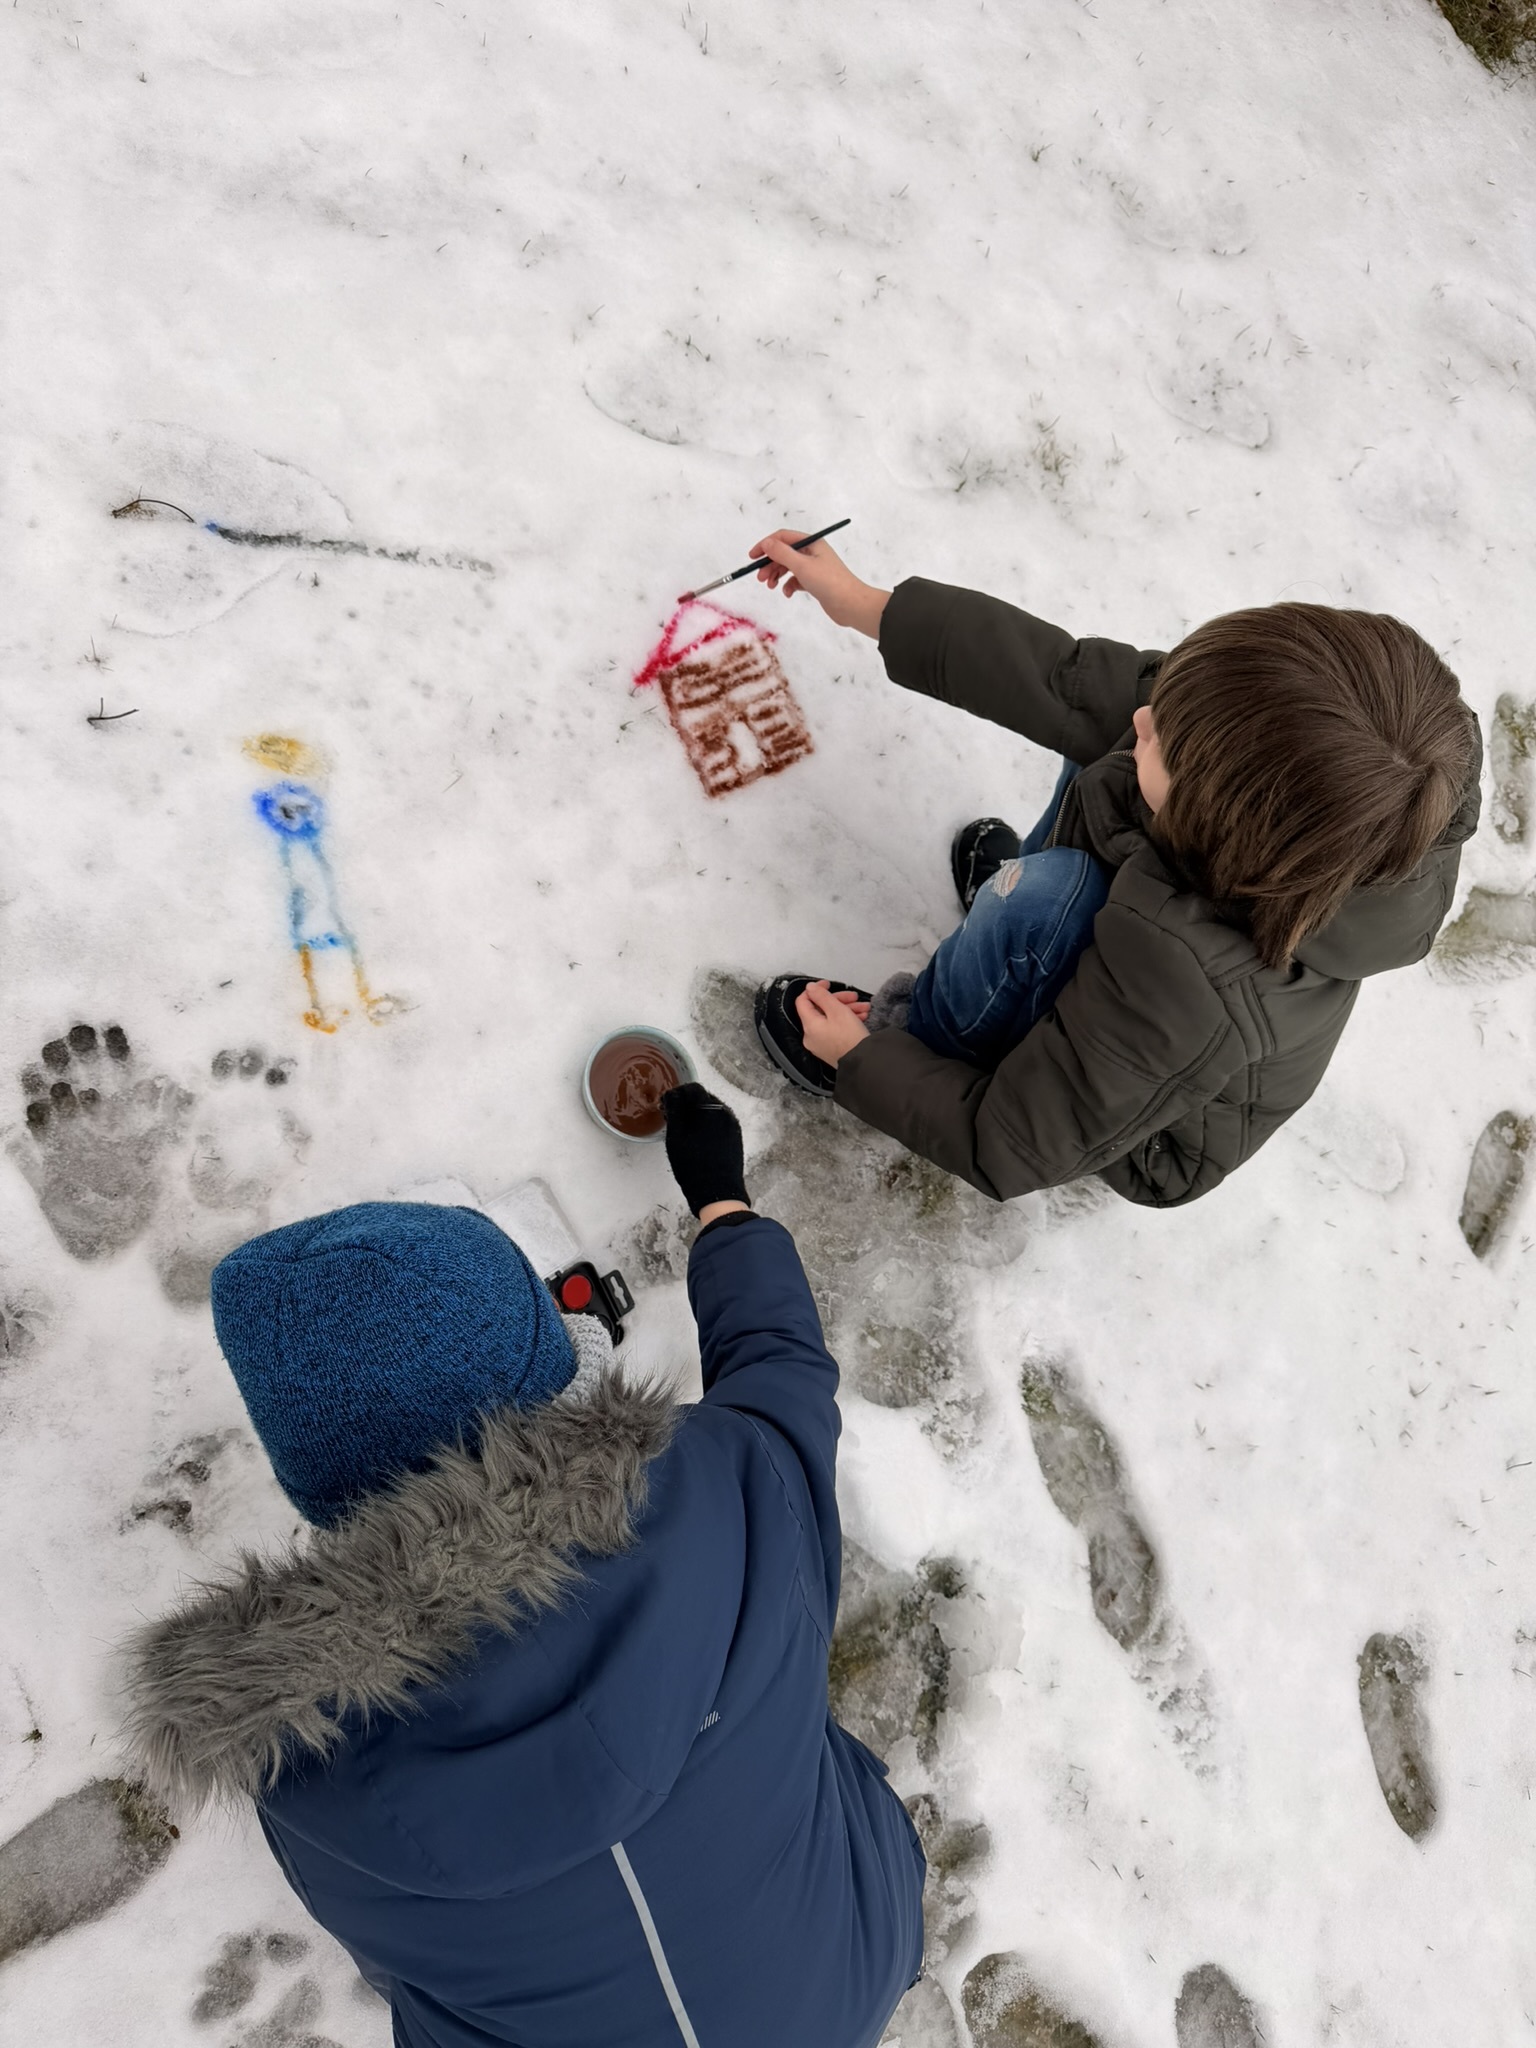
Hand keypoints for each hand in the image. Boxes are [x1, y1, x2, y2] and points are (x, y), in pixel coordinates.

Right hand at [662, 1083, 749, 1218]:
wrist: (718, 1193)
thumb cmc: (693, 1166)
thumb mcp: (676, 1138)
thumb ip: (674, 1111)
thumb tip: (673, 1095)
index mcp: (710, 1109)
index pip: (692, 1088)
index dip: (676, 1094)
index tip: (665, 1107)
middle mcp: (725, 1112)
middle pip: (703, 1098)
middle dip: (686, 1104)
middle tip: (671, 1119)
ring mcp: (733, 1125)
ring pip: (711, 1110)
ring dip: (696, 1114)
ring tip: (683, 1130)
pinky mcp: (736, 1137)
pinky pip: (719, 1122)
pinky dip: (707, 1124)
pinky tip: (697, 1138)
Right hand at [748, 530, 890, 637]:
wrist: (851, 605)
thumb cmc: (829, 582)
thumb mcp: (802, 565)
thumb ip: (782, 553)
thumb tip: (766, 543)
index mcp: (812, 543)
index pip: (783, 537)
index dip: (766, 545)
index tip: (753, 557)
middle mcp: (813, 553)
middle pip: (784, 553)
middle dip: (770, 564)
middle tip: (760, 578)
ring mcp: (814, 568)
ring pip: (789, 567)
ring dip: (777, 575)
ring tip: (770, 586)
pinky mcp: (815, 582)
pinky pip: (796, 580)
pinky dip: (789, 586)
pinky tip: (788, 593)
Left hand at [795, 981, 870, 1066]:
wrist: (864, 1063)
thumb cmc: (851, 1039)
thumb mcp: (837, 1010)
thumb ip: (822, 996)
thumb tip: (810, 987)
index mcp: (809, 1025)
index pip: (803, 1001)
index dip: (815, 990)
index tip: (827, 985)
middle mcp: (811, 1036)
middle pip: (820, 1010)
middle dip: (838, 1000)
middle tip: (853, 997)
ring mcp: (820, 1044)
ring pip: (830, 1019)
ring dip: (846, 1010)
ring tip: (864, 1008)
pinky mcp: (830, 1049)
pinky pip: (834, 1030)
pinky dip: (846, 1022)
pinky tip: (861, 1018)